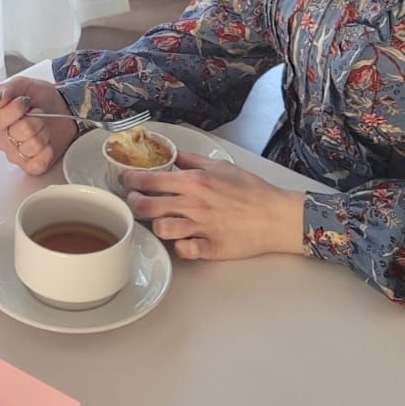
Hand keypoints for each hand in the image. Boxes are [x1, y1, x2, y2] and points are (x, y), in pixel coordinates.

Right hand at [0, 78, 79, 174]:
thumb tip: (0, 98)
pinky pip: (38, 163)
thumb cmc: (41, 99)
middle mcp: (3, 140)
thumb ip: (8, 88)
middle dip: (36, 119)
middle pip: (20, 131)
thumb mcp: (23, 85)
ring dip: (44, 133)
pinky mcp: (31, 166)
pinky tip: (47, 143)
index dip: (13, 110)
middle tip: (39, 115)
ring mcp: (16, 155)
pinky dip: (48, 151)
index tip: (25, 102)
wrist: (62, 109)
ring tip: (44, 127)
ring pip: (33, 145)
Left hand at [124, 152, 307, 259]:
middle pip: (147, 207)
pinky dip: (179, 246)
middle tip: (136, 202)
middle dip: (135, 204)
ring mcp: (201, 228)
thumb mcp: (221, 167)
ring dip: (157, 226)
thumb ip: (192, 160)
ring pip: (160, 229)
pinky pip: (182, 250)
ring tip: (162, 221)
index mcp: (195, 182)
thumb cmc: (252, 190)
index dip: (132, 180)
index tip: (128, 181)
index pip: (150, 180)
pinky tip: (183, 239)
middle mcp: (194, 205)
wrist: (276, 216)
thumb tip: (172, 154)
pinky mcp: (209, 248)